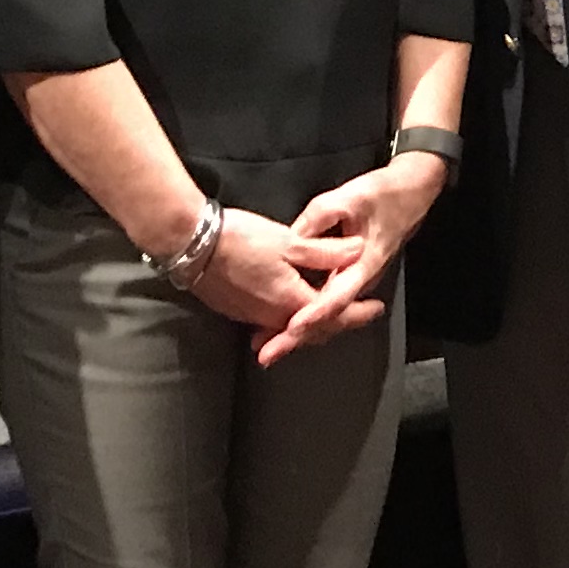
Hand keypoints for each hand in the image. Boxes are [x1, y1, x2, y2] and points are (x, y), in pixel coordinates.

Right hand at [182, 207, 364, 337]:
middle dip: (338, 322)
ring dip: (314, 322)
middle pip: (314, 328)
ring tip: (332, 310)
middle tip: (359, 312)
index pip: (334, 315)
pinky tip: (294, 307)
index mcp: (292, 301)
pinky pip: (273, 322)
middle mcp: (274, 317)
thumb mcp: (289, 241)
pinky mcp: (237, 311)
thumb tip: (360, 250)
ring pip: (292, 326)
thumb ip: (326, 251)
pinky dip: (291, 319)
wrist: (191, 243)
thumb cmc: (243, 239)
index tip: (377, 308)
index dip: (358, 312)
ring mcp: (253, 316)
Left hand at [266, 154, 448, 362]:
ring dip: (297, 333)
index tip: (293, 327)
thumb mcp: (348, 198)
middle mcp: (360, 280)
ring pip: (326, 317)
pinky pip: (325, 306)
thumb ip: (318, 219)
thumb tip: (291, 239)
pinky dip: (304, 318)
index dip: (315, 313)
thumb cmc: (382, 195)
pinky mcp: (348, 280)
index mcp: (364, 264)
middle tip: (267, 353)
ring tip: (267, 346)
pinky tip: (280, 325)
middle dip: (297, 337)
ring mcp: (355, 283)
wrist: (411, 194)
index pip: (337, 296)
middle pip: (329, 318)